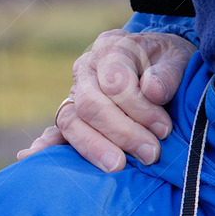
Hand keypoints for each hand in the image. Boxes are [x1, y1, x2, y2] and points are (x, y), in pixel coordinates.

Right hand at [17, 30, 195, 171]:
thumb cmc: (170, 61)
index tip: (164, 129)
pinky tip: (36, 157)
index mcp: (113, 48)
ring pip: (73, 121)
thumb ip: (168, 73)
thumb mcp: (178, 58)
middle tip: (151, 153)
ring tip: (119, 167)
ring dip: (95, 147)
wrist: (161, 62)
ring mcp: (76, 91)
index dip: (139, 108)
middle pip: (91, 104)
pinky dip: (47, 144)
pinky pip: (56, 130)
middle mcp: (87, 68)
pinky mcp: (74, 113)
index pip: (115, 82)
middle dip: (122, 133)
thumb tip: (153, 91)